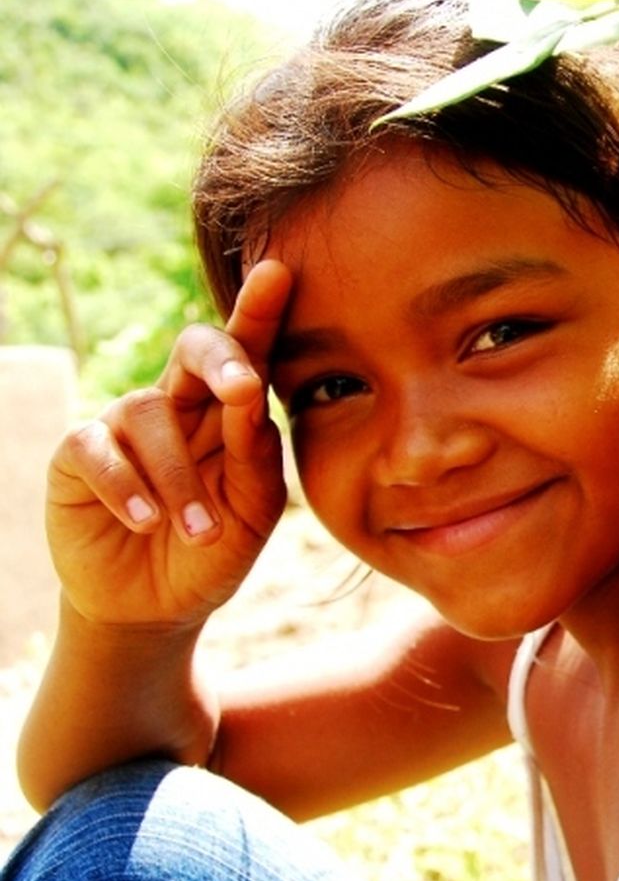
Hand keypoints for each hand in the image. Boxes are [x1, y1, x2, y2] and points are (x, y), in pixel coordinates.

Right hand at [46, 261, 292, 629]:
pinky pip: (97, 448)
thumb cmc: (213, 550)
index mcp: (227, 412)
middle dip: (220, 358)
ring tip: (198, 532)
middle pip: (193, 350)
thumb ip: (255, 456)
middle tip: (243, 388)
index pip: (247, 353)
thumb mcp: (251, 512)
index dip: (260, 312)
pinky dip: (125, 485)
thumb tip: (252, 399)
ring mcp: (124, 425)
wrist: (155, 607)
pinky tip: (144, 521)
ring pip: (150, 414)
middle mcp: (177, 405)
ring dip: (179, 480)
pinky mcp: (77, 454)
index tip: (280, 273)